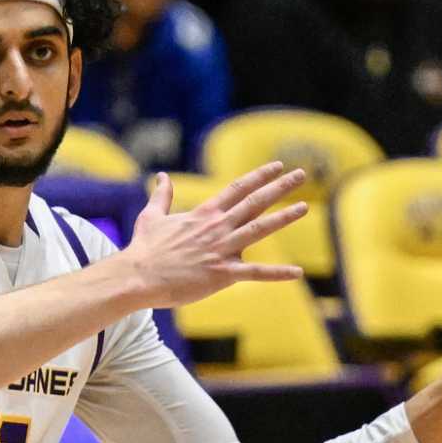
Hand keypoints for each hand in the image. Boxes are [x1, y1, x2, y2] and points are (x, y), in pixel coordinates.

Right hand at [118, 162, 308, 307]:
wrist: (138, 276)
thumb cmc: (144, 248)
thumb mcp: (151, 216)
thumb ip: (162, 196)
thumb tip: (162, 176)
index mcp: (204, 214)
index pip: (237, 189)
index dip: (259, 176)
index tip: (277, 166)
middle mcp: (217, 227)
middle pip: (255, 203)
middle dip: (280, 187)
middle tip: (301, 174)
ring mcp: (221, 250)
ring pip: (259, 230)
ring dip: (283, 218)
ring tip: (304, 208)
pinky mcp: (222, 274)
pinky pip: (255, 273)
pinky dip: (278, 274)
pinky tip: (298, 273)